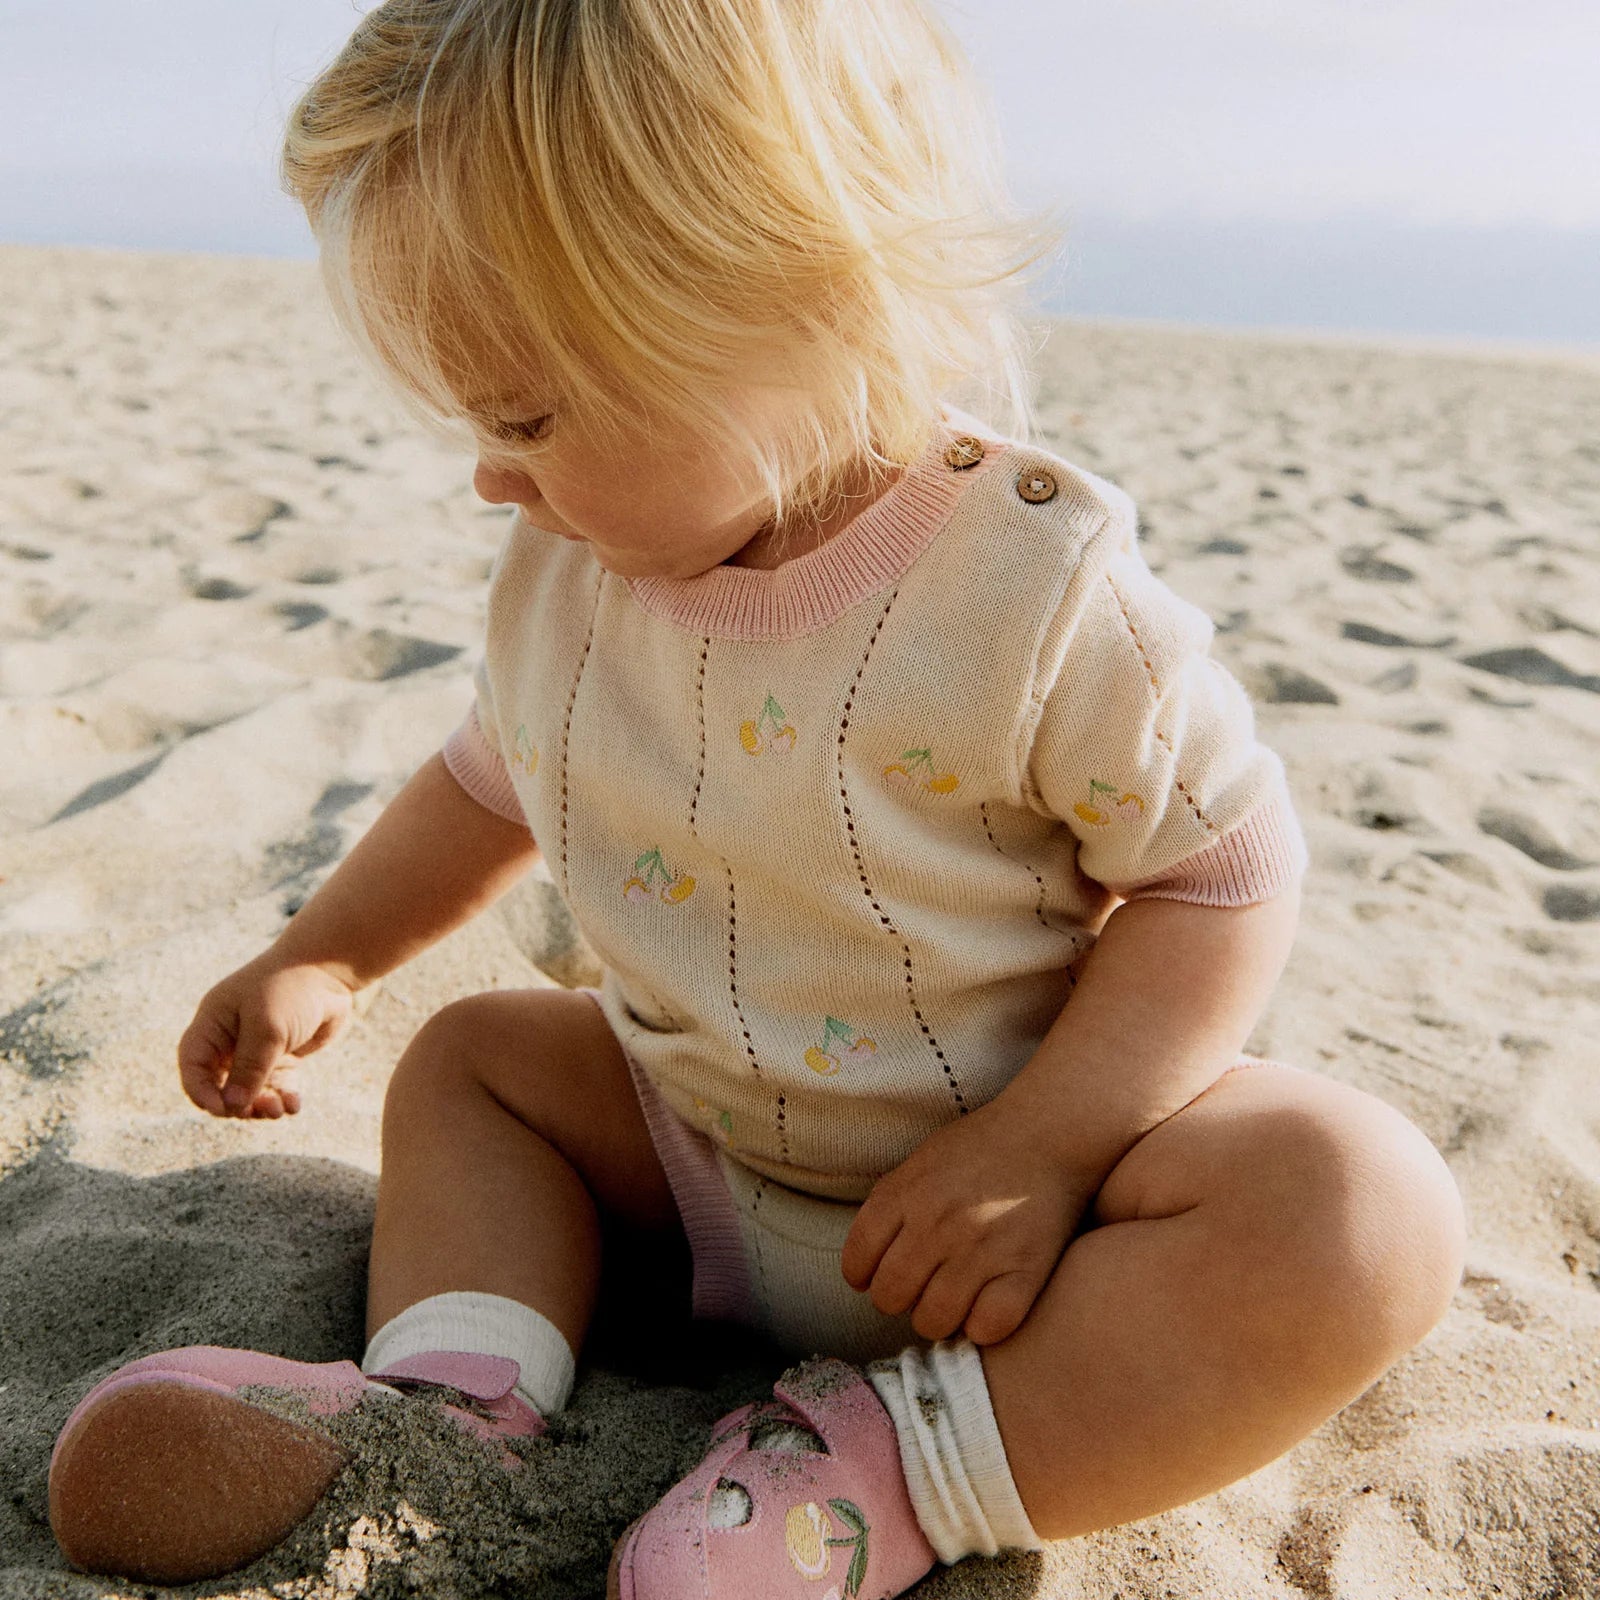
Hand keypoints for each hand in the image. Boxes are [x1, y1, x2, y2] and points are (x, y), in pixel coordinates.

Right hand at [177, 954, 355, 1119]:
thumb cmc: (292, 990)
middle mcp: (230, 1039)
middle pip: (220, 1084)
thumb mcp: (267, 1028)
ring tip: (280, 1110)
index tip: (221, 1110)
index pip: (193, 1065)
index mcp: (214, 1024)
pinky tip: (294, 1105)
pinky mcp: (282, 1056)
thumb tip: (232, 1107)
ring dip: (261, 1106)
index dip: (201, 1091)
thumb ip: (250, 1068)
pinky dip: (282, 1098)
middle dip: (237, 1104)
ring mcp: (256, 1049)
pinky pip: (275, 1086)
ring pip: (248, 1090)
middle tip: (260, 1111)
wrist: (331, 969)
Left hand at [840, 1100, 1100, 1345]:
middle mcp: (938, 1222)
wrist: (1051, 1131)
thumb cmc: (982, 1147)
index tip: (881, 1275)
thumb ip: (892, 1204)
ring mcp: (982, 1248)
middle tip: (923, 1287)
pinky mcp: (1025, 1269)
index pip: (857, 1263)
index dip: (865, 1277)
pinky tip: (988, 1305)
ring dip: (940, 1318)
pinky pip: (987, 1328)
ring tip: (955, 1299)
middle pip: (889, 1297)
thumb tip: (864, 1265)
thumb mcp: (922, 1160)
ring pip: (933, 1321)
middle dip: (901, 1298)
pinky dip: (984, 1327)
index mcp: (908, 1193)